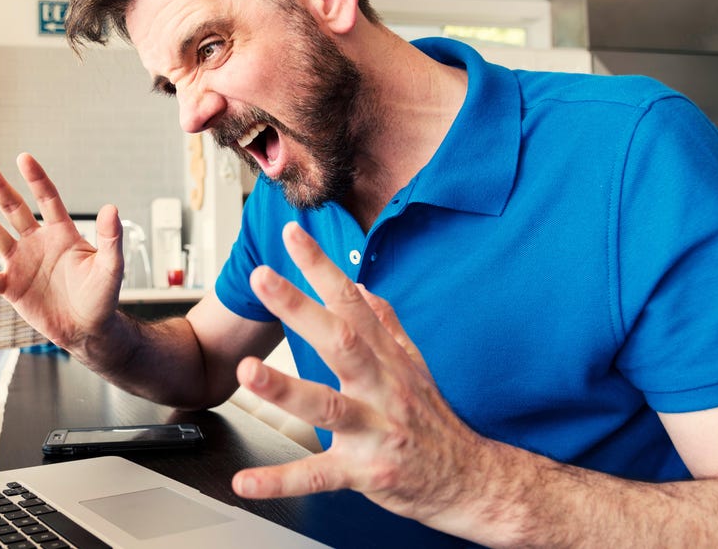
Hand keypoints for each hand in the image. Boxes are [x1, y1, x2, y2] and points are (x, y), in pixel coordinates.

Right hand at [0, 154, 123, 351]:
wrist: (88, 329)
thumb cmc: (101, 296)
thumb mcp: (111, 267)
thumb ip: (110, 239)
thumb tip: (112, 209)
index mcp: (62, 233)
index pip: (47, 199)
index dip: (36, 180)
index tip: (23, 158)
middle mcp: (37, 242)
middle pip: (14, 208)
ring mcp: (21, 263)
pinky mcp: (12, 287)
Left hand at [232, 222, 492, 527]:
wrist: (472, 480)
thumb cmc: (433, 420)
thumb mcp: (414, 365)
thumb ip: (385, 325)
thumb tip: (362, 286)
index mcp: (386, 358)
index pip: (351, 302)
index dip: (321, 267)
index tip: (292, 235)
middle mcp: (381, 388)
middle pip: (340, 341)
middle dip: (299, 308)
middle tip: (263, 279)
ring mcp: (374, 430)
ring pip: (328, 406)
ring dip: (286, 388)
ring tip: (248, 372)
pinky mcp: (365, 473)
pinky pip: (318, 477)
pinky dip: (280, 481)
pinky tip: (245, 481)